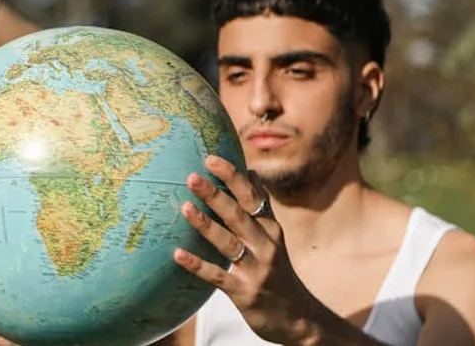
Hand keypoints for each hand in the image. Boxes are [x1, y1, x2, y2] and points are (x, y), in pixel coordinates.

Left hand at [173, 156, 315, 343]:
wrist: (297, 317)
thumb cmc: (276, 270)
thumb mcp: (273, 237)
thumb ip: (260, 207)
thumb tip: (250, 173)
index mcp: (270, 228)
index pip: (251, 197)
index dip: (232, 177)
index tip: (211, 158)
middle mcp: (265, 245)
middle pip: (238, 215)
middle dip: (216, 194)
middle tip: (192, 176)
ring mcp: (256, 269)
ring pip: (228, 243)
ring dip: (206, 225)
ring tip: (185, 207)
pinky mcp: (244, 292)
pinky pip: (218, 276)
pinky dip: (198, 265)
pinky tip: (177, 255)